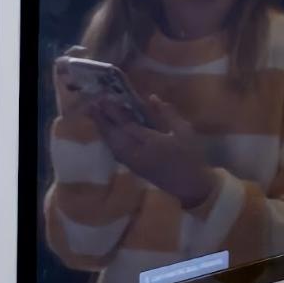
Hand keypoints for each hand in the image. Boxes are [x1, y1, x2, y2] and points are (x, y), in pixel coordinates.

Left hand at [92, 94, 216, 207]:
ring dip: (103, 130)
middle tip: (92, 104)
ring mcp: (134, 162)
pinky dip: (109, 140)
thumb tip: (152, 97)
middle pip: (115, 135)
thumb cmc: (191, 156)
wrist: (190, 185)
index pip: (128, 125)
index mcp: (152, 142)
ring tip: (95, 116)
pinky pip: (117, 152)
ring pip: (113, 145)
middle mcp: (139, 153)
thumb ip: (168, 113)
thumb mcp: (184, 131)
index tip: (105, 98)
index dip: (115, 112)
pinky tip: (106, 132)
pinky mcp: (133, 168)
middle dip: (103, 120)